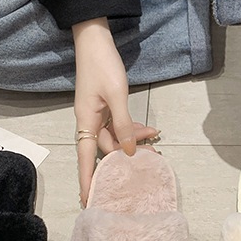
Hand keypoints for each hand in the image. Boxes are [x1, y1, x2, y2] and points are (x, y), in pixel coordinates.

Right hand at [73, 18, 157, 205]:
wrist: (95, 40)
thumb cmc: (102, 66)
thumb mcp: (117, 95)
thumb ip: (123, 124)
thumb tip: (127, 150)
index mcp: (86, 121)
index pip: (85, 158)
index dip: (87, 180)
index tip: (89, 200)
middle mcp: (89, 121)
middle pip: (105, 148)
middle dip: (125, 157)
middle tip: (149, 163)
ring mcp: (97, 114)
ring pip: (115, 136)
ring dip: (133, 140)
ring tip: (155, 140)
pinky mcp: (105, 106)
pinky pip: (118, 124)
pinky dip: (132, 128)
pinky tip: (149, 129)